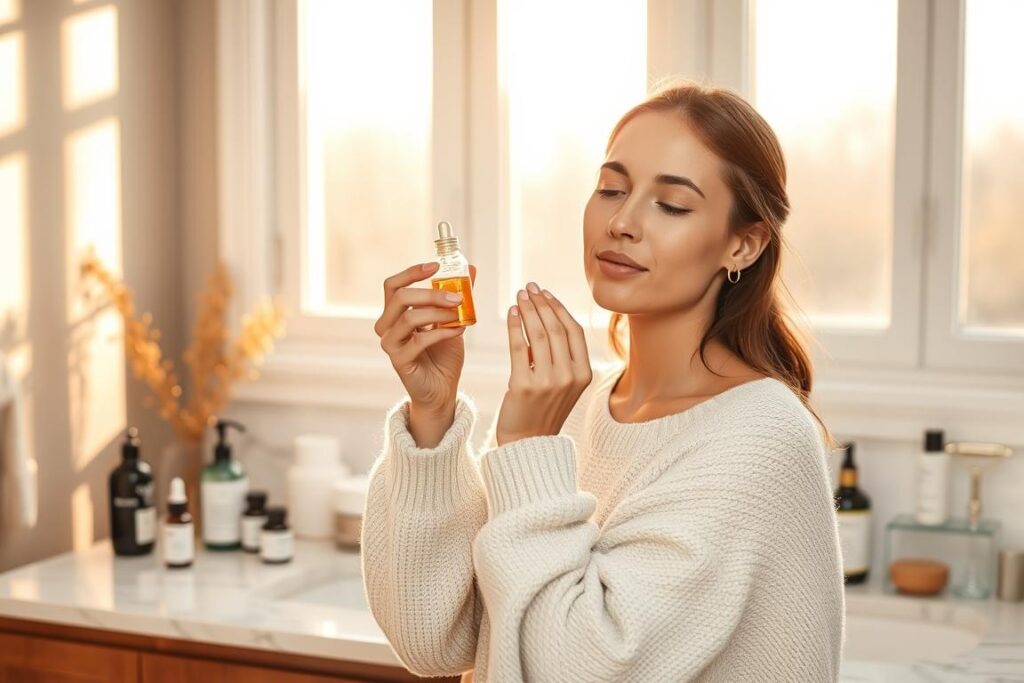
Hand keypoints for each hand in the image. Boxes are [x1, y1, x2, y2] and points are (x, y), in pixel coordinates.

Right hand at [375, 262, 476, 412]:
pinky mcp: (399, 360)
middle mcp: (386, 326)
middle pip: (400, 297)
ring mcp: (390, 344)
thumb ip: (458, 296)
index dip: (412, 272)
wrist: (442, 388)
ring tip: (459, 314)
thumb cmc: (443, 354)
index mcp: (394, 313)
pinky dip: (442, 332)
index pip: (393, 285)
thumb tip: (470, 269)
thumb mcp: (452, 320)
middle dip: (431, 294)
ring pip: (409, 318)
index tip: (436, 266)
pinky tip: (459, 330)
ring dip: (438, 313)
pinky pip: (419, 340)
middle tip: (457, 297)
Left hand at [495, 282, 592, 445]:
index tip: (545, 292)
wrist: (527, 444)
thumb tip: (546, 315)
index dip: (558, 307)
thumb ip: (561, 355)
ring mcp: (548, 382)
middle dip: (541, 303)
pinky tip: (510, 313)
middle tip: (529, 287)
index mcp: (584, 374)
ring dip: (527, 309)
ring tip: (518, 295)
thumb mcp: (564, 383)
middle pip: (555, 328)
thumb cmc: (543, 409)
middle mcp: (570, 377)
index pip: (573, 331)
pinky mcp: (524, 386)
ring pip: (538, 334)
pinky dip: (514, 326)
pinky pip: (518, 346)